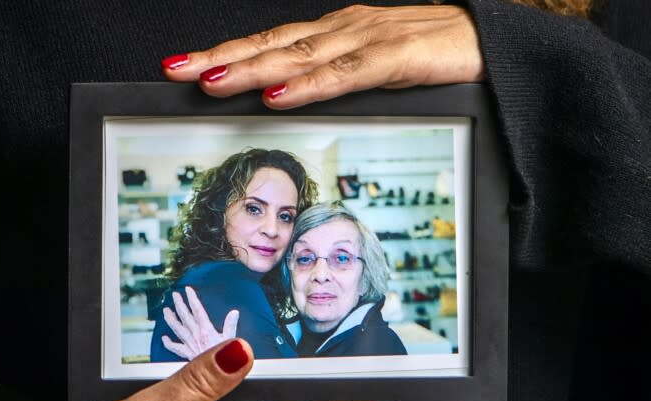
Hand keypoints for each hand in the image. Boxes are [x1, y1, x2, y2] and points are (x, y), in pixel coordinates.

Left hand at [161, 4, 483, 108]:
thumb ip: (336, 81)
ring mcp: (367, 40)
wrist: (492, 42)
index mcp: (336, 34)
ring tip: (211, 81)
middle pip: (271, 45)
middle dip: (221, 59)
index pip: (271, 44)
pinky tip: (278, 93)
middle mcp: (342, 31)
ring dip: (251, 68)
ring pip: (298, 55)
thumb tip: (295, 101)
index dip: (228, 55)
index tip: (188, 68)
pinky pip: (344, 74)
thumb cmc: (434, 54)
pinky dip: (308, 85)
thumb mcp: (372, 69)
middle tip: (177, 71)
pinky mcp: (395, 57)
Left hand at [162, 286, 238, 359]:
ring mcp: (189, 344)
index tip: (188, 290)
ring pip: (177, 328)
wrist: (215, 375)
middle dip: (179, 304)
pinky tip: (164, 338)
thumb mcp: (232, 340)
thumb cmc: (226, 360)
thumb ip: (231, 325)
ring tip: (166, 310)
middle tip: (175, 295)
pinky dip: (168, 343)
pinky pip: (175, 347)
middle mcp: (195, 335)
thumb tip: (234, 313)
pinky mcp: (187, 354)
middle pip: (185, 316)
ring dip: (171, 318)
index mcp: (206, 330)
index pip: (197, 310)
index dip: (192, 299)